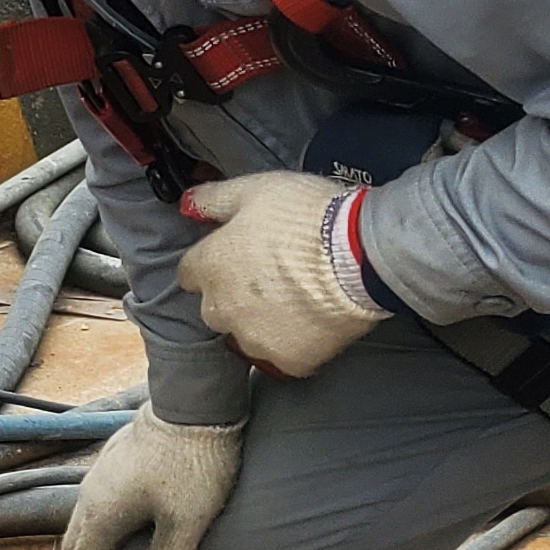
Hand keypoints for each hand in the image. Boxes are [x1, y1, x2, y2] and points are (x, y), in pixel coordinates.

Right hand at [59, 408, 244, 549]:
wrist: (192, 403)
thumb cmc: (191, 463)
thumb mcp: (187, 520)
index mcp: (102, 515)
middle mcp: (91, 497)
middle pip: (75, 549)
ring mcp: (100, 477)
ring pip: (81, 526)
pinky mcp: (115, 463)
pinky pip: (93, 509)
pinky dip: (95, 534)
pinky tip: (112, 533)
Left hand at [176, 171, 385, 376]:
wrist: (361, 254)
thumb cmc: (310, 217)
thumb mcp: (255, 191)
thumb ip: (213, 200)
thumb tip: (188, 204)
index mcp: (209, 266)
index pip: (191, 273)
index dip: (217, 262)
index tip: (239, 257)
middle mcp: (222, 307)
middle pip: (216, 306)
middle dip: (237, 294)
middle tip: (276, 275)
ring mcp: (253, 337)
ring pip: (247, 334)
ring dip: (264, 321)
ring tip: (299, 296)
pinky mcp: (287, 359)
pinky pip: (284, 355)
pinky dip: (297, 342)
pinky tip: (315, 318)